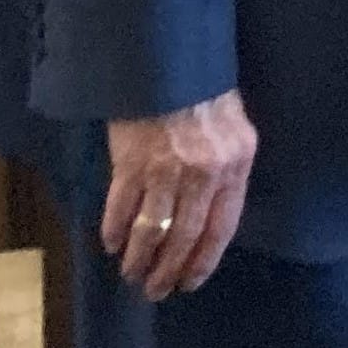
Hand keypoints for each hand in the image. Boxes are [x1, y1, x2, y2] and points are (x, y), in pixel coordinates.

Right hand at [101, 87, 256, 300]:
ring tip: (132, 273)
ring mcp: (167, 168)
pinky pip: (121, 208)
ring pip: (152, 230)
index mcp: (235, 163)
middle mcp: (204, 171)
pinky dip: (115, 231)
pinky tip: (112, 243)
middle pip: (185, 236)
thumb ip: (227, 169)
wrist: (169, 57)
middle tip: (155, 289)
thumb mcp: (234, 128)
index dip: (204, 261)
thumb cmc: (205, 91)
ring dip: (140, 258)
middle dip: (168, 269)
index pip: (222, 227)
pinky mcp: (131, 162)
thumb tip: (212, 214)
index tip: (190, 282)